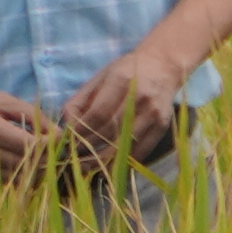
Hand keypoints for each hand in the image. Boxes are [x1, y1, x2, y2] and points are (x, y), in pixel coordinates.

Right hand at [0, 73, 78, 175]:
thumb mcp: (1, 99)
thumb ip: (30, 115)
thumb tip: (55, 132)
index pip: (30, 148)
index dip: (49, 146)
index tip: (60, 139)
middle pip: (25, 167)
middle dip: (45, 160)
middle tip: (57, 151)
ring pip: (15, 179)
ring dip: (33, 171)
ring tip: (42, 158)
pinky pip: (1, 182)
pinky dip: (15, 176)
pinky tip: (22, 164)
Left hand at [59, 46, 188, 159]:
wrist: (165, 64)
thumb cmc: (126, 71)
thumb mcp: (100, 77)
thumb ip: (79, 101)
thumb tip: (66, 129)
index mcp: (121, 80)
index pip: (98, 114)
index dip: (81, 132)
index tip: (69, 143)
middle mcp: (140, 96)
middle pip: (110, 131)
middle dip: (88, 149)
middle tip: (74, 160)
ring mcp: (153, 112)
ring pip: (125, 144)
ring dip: (103, 161)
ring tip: (88, 168)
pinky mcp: (162, 125)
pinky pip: (141, 150)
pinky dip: (124, 162)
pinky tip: (110, 166)